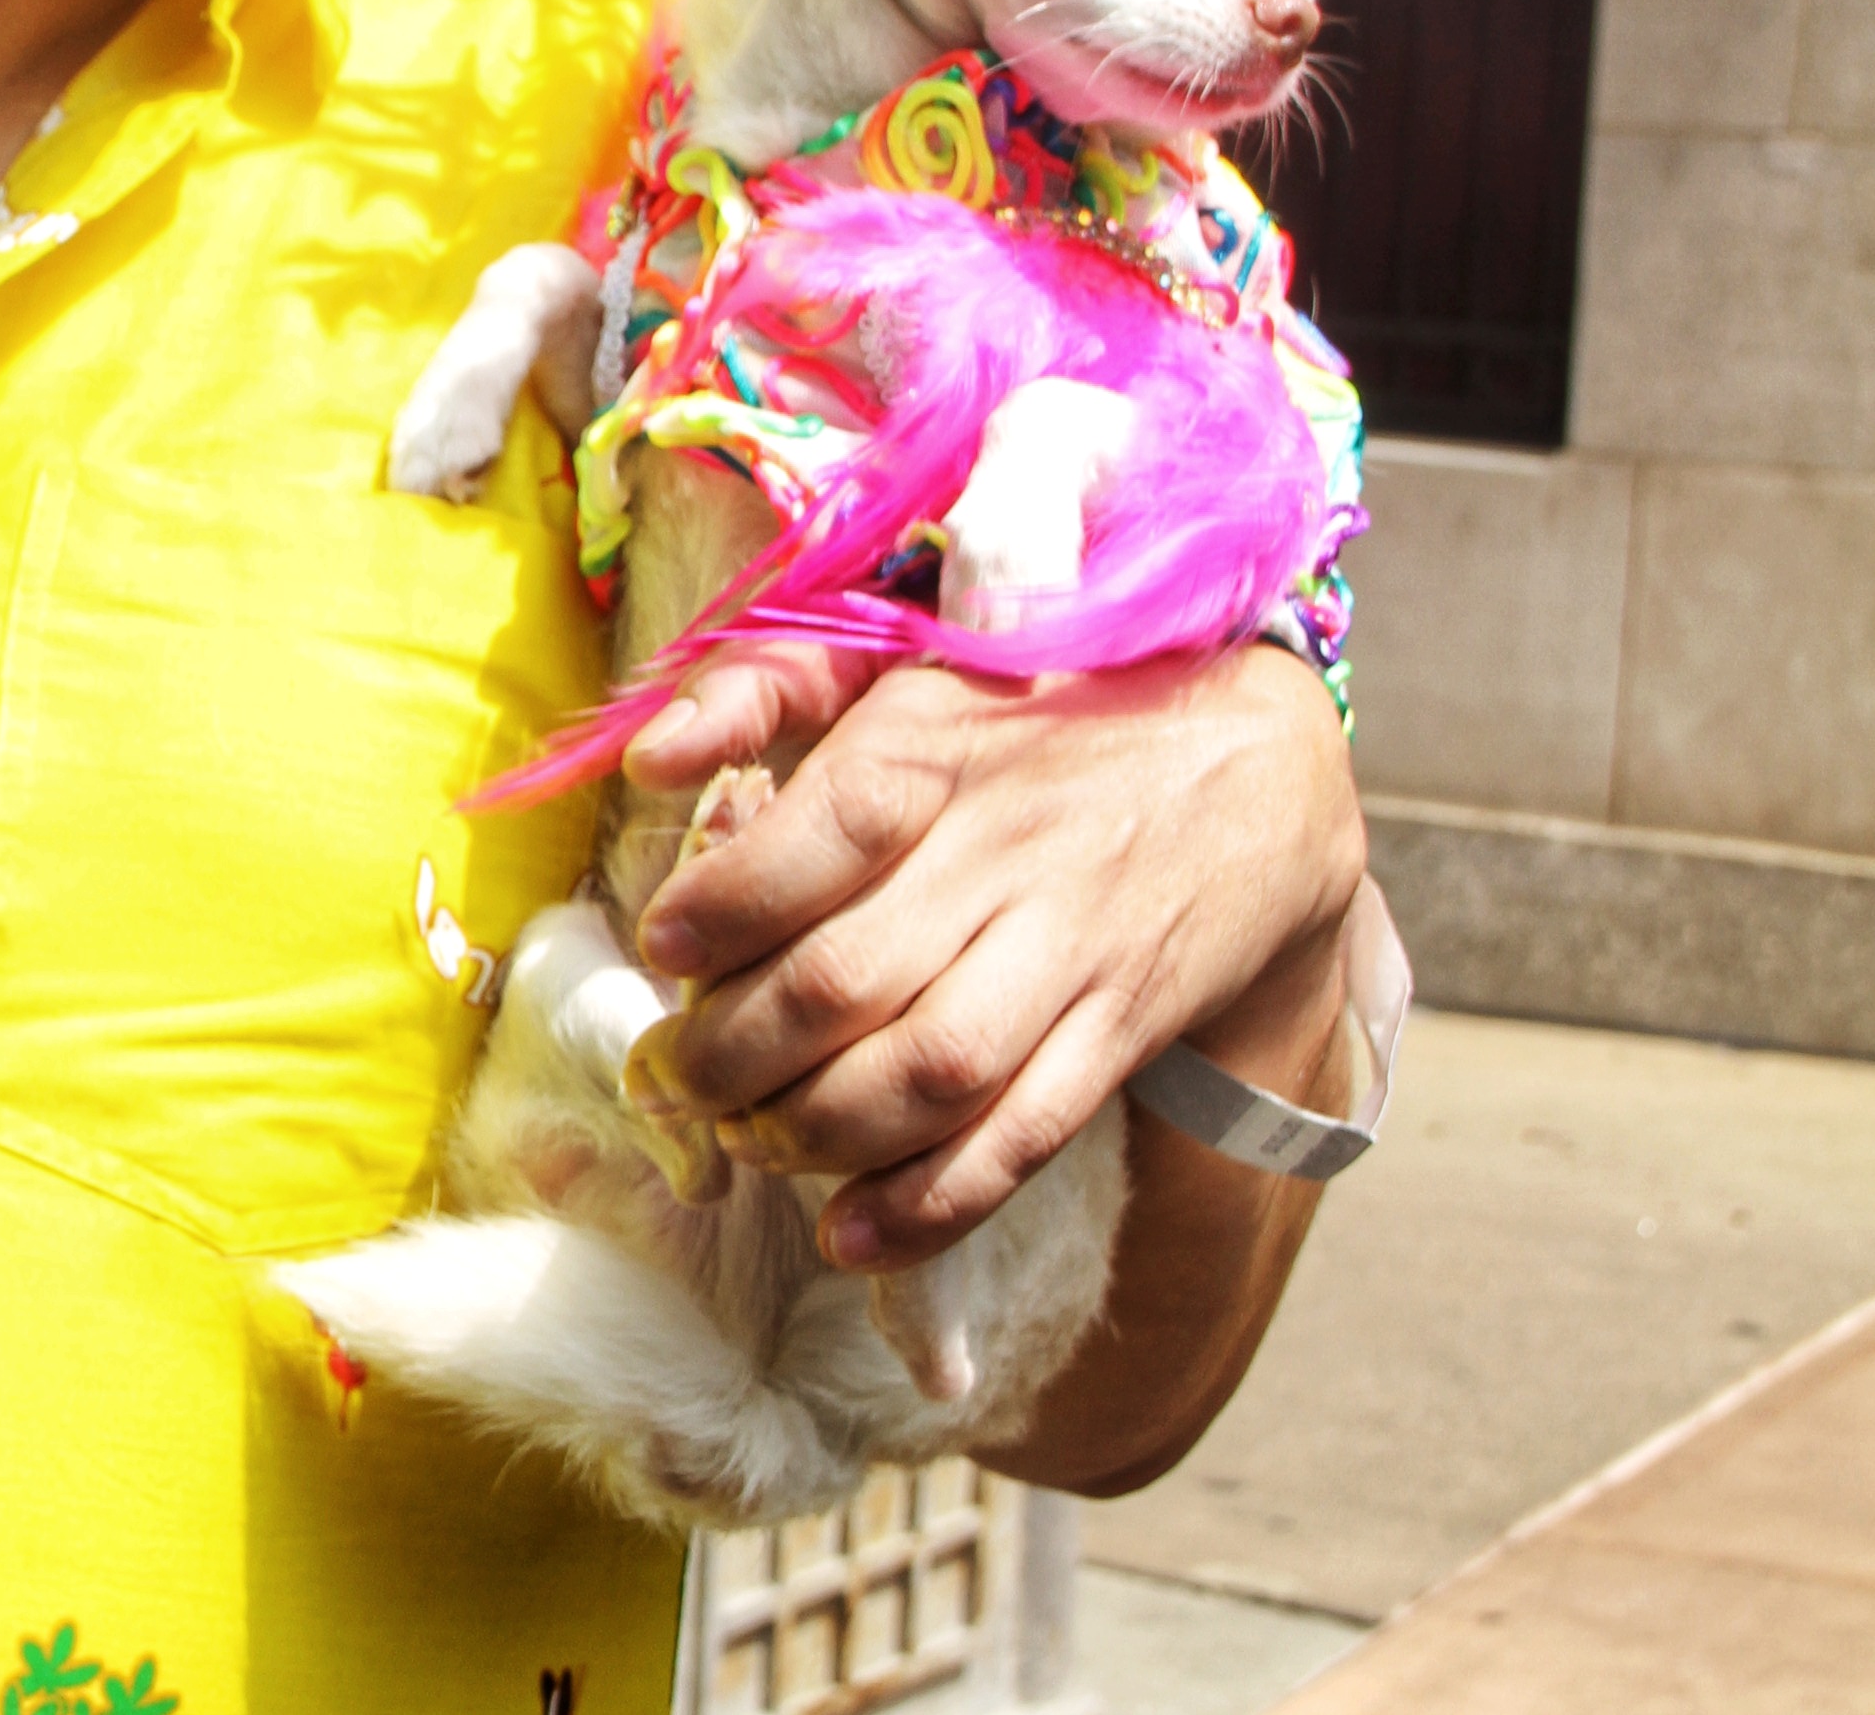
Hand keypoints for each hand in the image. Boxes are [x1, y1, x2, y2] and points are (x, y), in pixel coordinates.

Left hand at [625, 640, 1363, 1269]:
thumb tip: (648, 756)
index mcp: (933, 751)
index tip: (661, 950)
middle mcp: (1000, 854)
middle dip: (735, 1054)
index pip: (821, 831)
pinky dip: (930, 1203)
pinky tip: (850, 1236)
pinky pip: (1023, 1138)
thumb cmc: (1031, 710)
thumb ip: (760, 686)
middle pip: (849, 978)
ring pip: (929, 1074)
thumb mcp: (900, 663)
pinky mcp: (1120, 1031)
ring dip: (817, 1134)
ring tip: (748, 1142)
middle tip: (674, 1080)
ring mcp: (1068, 951)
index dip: (724, 905)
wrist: (1251, 763)